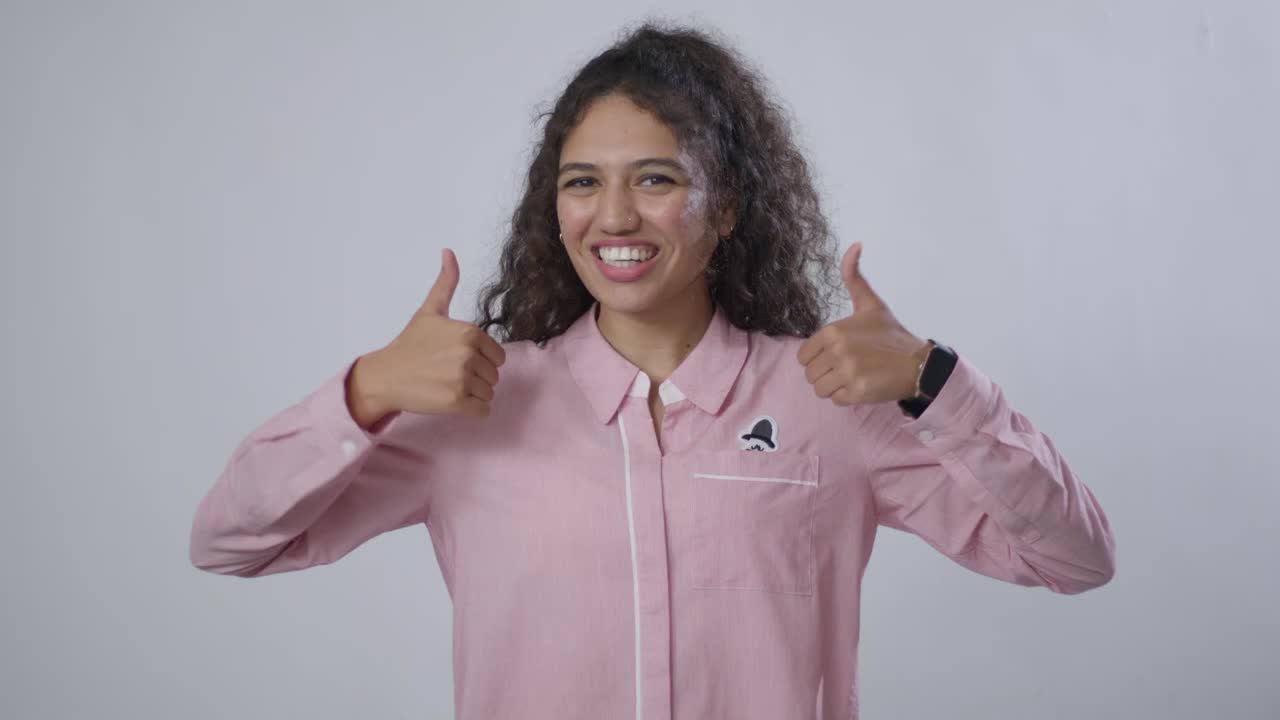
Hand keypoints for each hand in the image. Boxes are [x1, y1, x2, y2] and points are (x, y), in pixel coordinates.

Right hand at [357, 248, 505, 418]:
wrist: (385, 376)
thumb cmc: (409, 345)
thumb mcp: (429, 311)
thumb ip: (445, 283)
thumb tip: (448, 251)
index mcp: (469, 332)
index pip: (498, 356)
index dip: (480, 361)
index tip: (454, 360)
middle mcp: (468, 354)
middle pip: (494, 375)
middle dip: (476, 378)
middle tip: (447, 374)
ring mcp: (462, 379)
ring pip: (489, 393)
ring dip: (472, 395)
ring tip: (446, 386)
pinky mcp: (456, 402)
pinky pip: (483, 411)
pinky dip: (471, 410)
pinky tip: (450, 401)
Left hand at [797, 243, 930, 406]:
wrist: (919, 363)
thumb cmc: (891, 335)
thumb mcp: (871, 304)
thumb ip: (854, 277)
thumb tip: (855, 244)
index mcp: (834, 331)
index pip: (804, 356)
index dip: (818, 359)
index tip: (838, 355)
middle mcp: (838, 351)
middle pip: (811, 375)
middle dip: (826, 374)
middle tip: (849, 368)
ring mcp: (848, 372)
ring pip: (820, 389)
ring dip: (835, 387)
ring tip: (854, 377)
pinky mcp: (858, 392)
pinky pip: (836, 400)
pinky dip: (847, 397)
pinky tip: (863, 386)